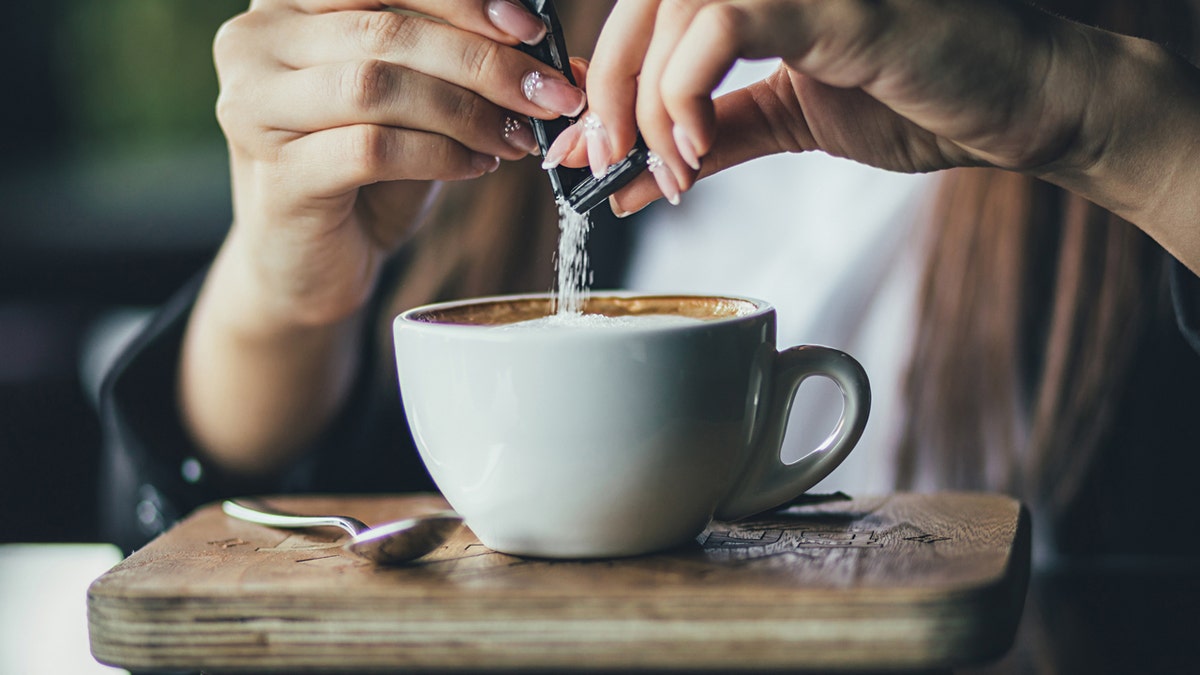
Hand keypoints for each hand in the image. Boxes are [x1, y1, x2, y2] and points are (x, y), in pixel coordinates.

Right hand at [181, 0, 590, 473]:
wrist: (306, 264)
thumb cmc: (361, 174)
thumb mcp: (416, 104)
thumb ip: (462, 67)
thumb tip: (557, 57)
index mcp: (286, 6)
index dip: (460, 1)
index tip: (530, 30)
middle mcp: (256, 44)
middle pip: (386, 31)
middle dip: (482, 62)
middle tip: (547, 94)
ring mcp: (255, 108)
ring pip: (378, 85)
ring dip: (466, 111)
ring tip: (517, 137)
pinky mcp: (276, 174)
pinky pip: (373, 149)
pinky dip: (440, 155)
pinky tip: (478, 166)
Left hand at [552, 0, 1103, 214]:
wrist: (1020, 106)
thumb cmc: (919, 100)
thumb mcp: (786, 122)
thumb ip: (708, 140)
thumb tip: (627, 181)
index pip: (646, 10)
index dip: (600, 76)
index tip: (586, 148)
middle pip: (640, 1)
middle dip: (605, 91)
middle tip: (604, 163)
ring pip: (671, 10)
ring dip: (648, 103)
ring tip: (670, 172)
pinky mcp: (832, 1)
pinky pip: (721, 22)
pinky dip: (687, 94)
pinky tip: (696, 151)